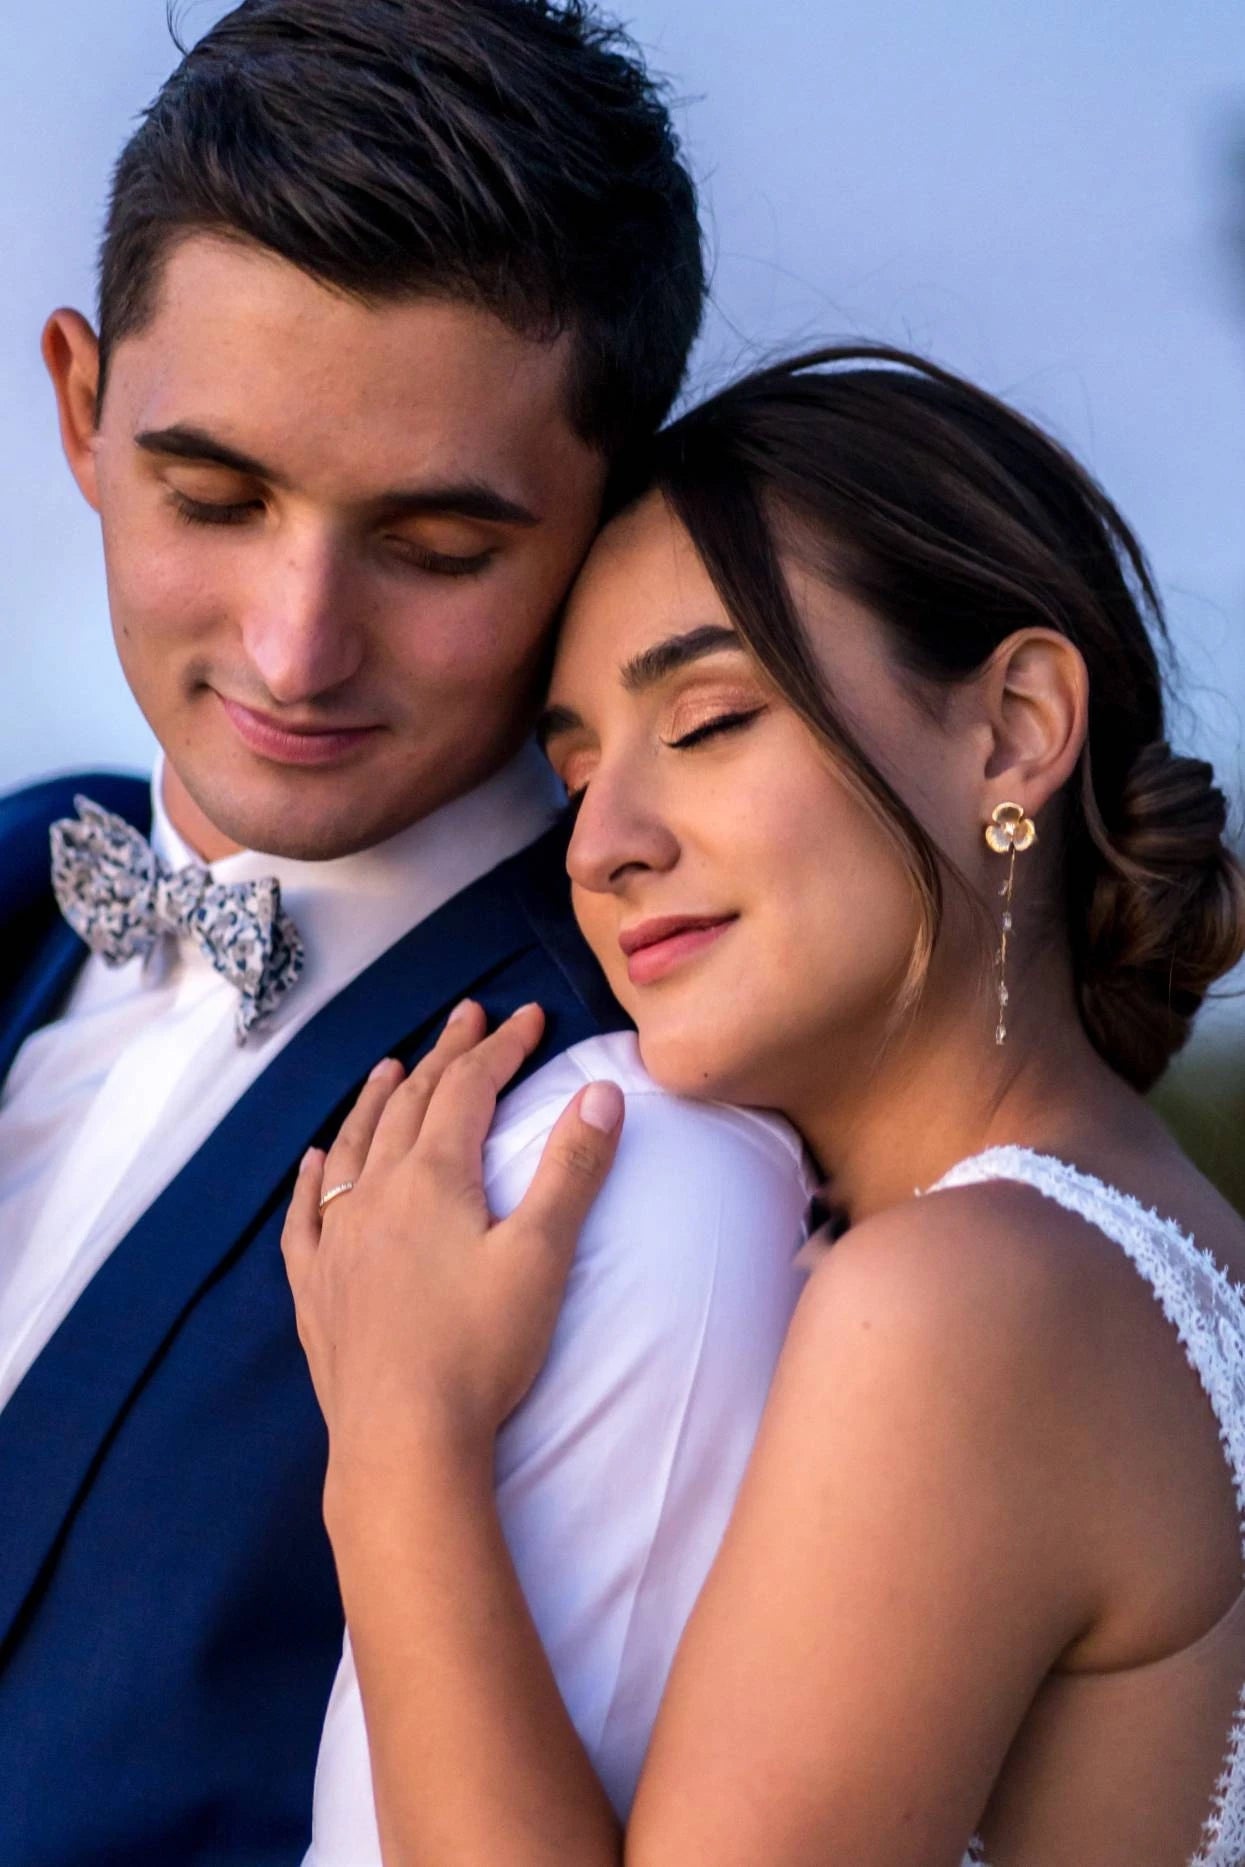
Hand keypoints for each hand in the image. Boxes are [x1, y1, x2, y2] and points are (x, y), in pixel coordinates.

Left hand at [281, 1001, 623, 1483]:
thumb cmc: (481, 1351)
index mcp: (433, 1178)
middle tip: (469, 1017)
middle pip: (411, 1104)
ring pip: (352, 1146)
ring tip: (391, 1067)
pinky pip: (304, 1215)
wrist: (403, 1441)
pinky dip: (312, 1177)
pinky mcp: (315, 1289)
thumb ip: (572, 1170)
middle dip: (446, 1055)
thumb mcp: (543, 1256)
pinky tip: (313, 1162)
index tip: (530, 1017)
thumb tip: (601, 1093)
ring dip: (376, 1100)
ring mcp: (337, 1241)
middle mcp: (375, 1194)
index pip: (470, 1089)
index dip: (502, 1048)